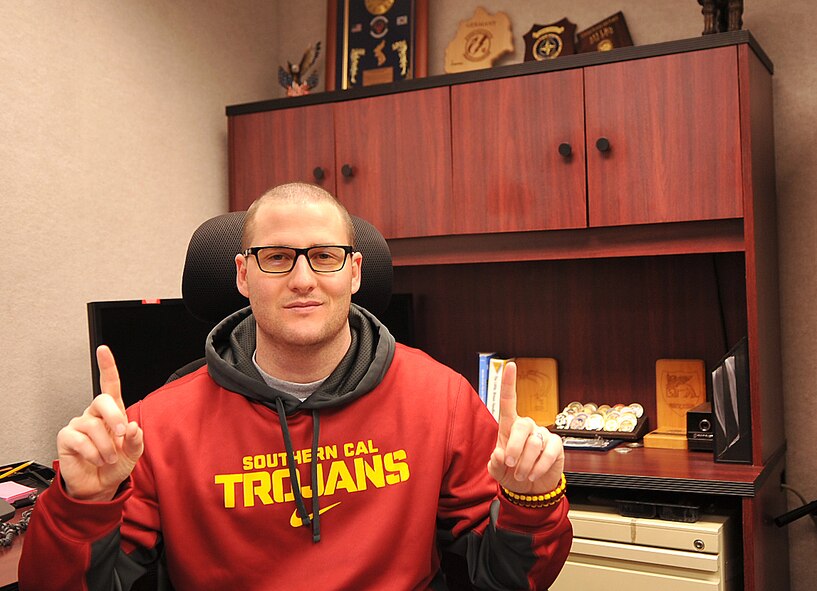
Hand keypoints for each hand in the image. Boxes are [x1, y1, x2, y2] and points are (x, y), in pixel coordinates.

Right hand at [56, 345, 143, 500]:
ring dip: (106, 446)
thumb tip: (132, 426)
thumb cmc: (115, 465)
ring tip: (108, 458)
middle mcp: (94, 415)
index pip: (109, 385)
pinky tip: (95, 459)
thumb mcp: (133, 453)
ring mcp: (79, 425)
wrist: (98, 486)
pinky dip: (93, 453)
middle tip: (121, 434)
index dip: (107, 367)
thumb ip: (136, 440)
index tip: (103, 350)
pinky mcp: (66, 438)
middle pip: (102, 400)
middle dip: (114, 416)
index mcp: (112, 413)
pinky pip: (80, 440)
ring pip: (93, 425)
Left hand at [487, 362, 563, 494]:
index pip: (509, 401)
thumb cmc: (512, 472)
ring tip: (521, 475)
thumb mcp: (497, 470)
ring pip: (533, 444)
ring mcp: (542, 434)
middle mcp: (527, 426)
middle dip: (514, 447)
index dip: (509, 383)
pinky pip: (548, 454)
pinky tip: (533, 475)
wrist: (531, 489)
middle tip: (509, 463)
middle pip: (521, 425)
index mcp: (509, 426)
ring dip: (525, 464)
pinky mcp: (556, 446)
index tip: (510, 366)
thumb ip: (494, 463)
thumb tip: (498, 453)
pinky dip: (538, 467)